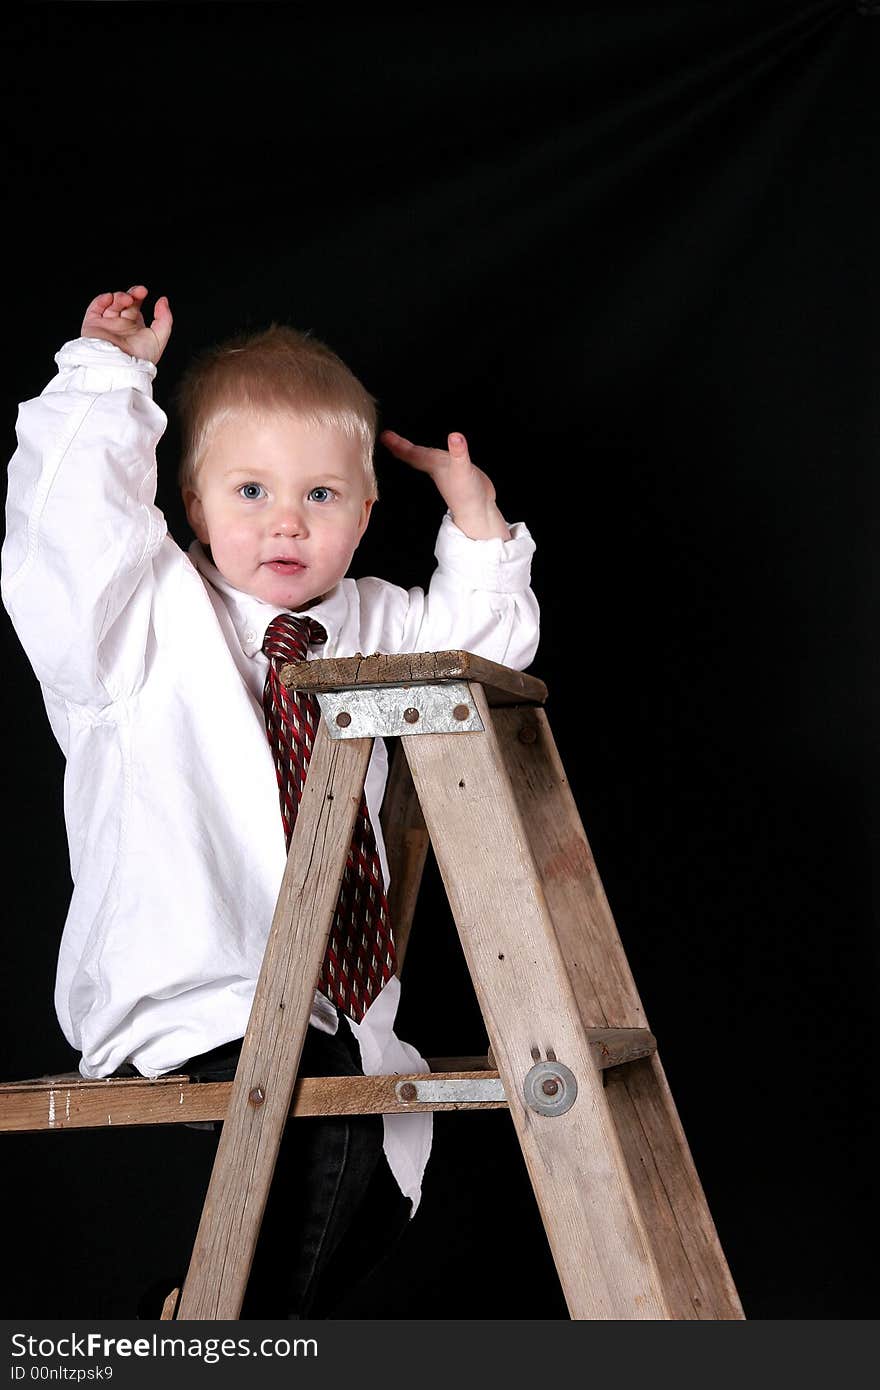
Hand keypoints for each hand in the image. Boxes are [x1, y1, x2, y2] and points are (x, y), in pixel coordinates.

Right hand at [80, 285, 172, 363]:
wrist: (119, 367)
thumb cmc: (140, 359)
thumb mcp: (159, 338)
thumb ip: (164, 318)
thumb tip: (163, 301)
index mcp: (134, 330)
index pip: (136, 307)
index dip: (139, 297)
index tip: (144, 292)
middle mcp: (120, 327)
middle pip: (124, 303)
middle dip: (131, 294)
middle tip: (138, 291)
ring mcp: (106, 325)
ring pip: (111, 304)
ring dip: (119, 297)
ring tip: (126, 299)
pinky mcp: (93, 325)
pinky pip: (95, 308)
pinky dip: (101, 300)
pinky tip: (109, 298)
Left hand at [380, 429, 510, 539]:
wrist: (479, 511)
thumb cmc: (467, 494)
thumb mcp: (463, 471)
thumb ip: (458, 453)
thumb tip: (455, 437)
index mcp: (434, 465)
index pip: (411, 453)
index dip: (397, 444)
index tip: (384, 436)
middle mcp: (437, 467)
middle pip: (415, 454)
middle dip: (401, 446)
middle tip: (387, 437)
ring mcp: (446, 471)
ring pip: (426, 458)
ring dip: (415, 451)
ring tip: (406, 445)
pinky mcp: (458, 473)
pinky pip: (442, 460)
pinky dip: (438, 454)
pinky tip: (441, 452)